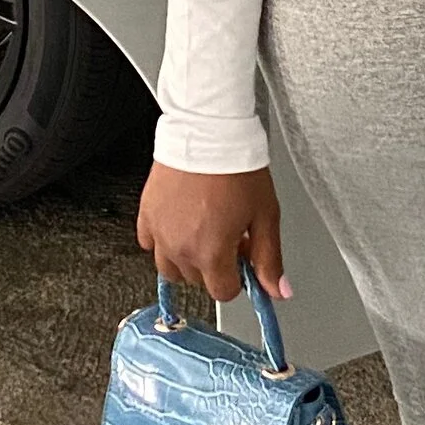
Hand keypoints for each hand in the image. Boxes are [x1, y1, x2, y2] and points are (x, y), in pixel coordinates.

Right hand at [137, 161, 286, 308]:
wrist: (208, 133)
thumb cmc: (236, 169)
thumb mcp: (265, 215)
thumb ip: (269, 258)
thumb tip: (277, 290)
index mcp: (211, 253)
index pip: (223, 292)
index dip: (238, 278)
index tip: (243, 257)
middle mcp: (181, 248)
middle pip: (198, 280)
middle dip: (215, 265)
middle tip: (228, 236)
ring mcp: (160, 233)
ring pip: (170, 268)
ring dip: (188, 259)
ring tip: (203, 232)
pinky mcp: (147, 215)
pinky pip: (149, 243)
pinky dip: (164, 241)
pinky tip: (181, 223)